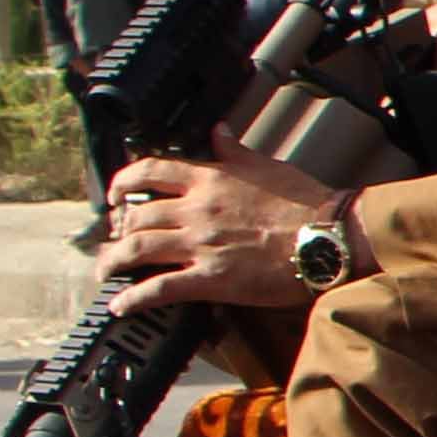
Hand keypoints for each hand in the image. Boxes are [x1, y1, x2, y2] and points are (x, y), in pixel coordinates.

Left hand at [103, 137, 335, 310]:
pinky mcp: (211, 279)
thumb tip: (218, 131)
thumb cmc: (306, 204)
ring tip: (106, 269)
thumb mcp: (267, 166)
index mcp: (209, 180)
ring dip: (113, 260)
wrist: (330, 237)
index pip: (149, 171)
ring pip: (137, 249)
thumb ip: (234, 150)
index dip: (122, 182)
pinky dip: (134, 298)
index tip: (115, 194)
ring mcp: (201, 245)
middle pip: (136, 216)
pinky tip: (121, 304)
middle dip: (117, 228)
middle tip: (114, 238)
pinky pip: (160, 289)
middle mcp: (197, 210)